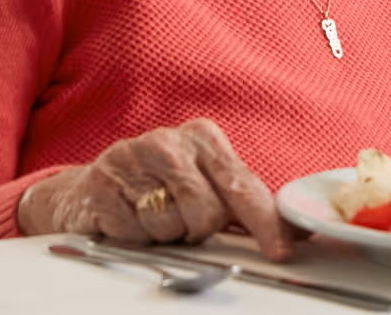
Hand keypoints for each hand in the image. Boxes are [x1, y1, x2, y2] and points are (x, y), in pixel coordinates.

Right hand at [17, 118, 301, 259]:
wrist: (93, 185)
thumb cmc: (159, 185)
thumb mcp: (204, 182)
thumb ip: (245, 204)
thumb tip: (297, 233)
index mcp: (204, 138)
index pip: (243, 186)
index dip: (265, 224)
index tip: (280, 252)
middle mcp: (169, 142)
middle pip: (208, 213)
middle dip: (197, 228)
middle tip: (180, 217)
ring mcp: (131, 158)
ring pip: (170, 226)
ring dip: (163, 233)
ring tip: (151, 214)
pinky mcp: (101, 183)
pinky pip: (134, 232)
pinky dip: (133, 235)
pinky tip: (127, 216)